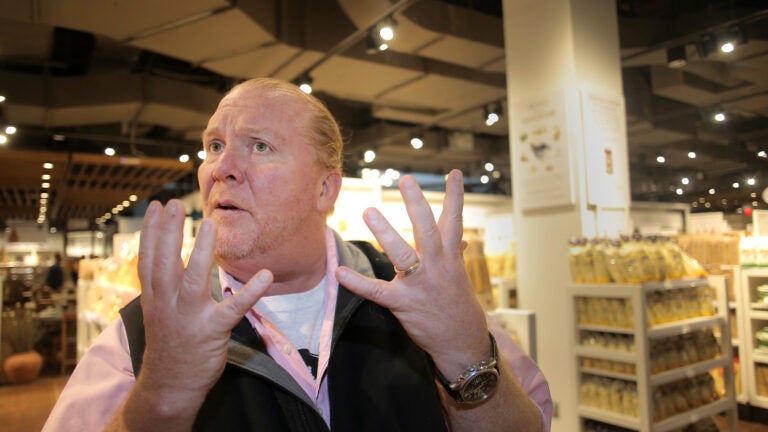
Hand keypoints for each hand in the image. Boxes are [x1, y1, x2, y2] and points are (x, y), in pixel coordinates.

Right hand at [132, 199, 270, 417]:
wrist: (171, 385)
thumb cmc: (170, 342)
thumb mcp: (157, 310)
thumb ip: (162, 283)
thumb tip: (167, 252)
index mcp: (154, 297)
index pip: (148, 260)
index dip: (150, 232)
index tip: (155, 206)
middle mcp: (168, 304)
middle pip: (165, 264)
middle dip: (168, 233)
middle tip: (173, 204)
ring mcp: (190, 318)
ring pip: (194, 280)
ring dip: (201, 252)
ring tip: (210, 225)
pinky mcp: (213, 331)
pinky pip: (234, 309)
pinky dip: (250, 293)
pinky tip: (265, 275)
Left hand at [336, 170, 489, 378]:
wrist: (463, 341)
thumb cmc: (458, 304)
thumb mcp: (459, 275)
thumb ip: (455, 253)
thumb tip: (460, 237)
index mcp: (449, 256)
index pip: (454, 220)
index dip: (454, 196)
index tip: (453, 173)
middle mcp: (437, 266)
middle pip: (427, 230)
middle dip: (416, 204)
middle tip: (405, 181)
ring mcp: (420, 285)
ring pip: (403, 255)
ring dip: (385, 234)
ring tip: (369, 211)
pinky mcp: (403, 304)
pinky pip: (377, 291)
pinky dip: (358, 283)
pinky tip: (340, 272)